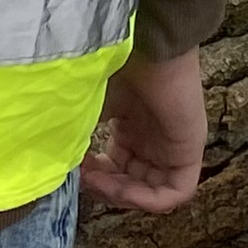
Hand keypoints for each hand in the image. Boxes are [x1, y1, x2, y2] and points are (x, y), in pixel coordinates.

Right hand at [79, 50, 205, 214]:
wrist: (145, 47)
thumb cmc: (115, 69)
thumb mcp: (87, 109)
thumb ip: (75, 139)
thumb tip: (57, 168)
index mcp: (133, 129)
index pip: (116, 170)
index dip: (94, 178)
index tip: (73, 168)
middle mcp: (154, 139)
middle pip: (132, 183)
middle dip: (103, 188)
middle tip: (82, 176)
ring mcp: (173, 146)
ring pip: (150, 192)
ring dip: (119, 195)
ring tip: (96, 179)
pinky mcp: (190, 151)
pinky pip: (175, 192)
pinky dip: (146, 199)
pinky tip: (121, 187)